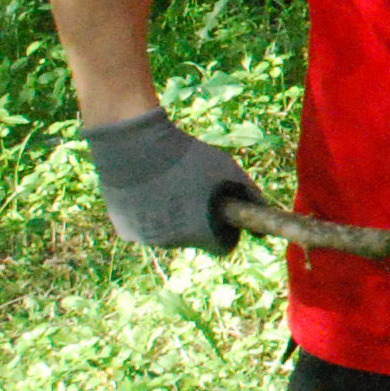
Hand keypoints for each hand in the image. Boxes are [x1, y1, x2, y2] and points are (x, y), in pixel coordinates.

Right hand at [82, 109, 261, 252]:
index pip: (222, 246)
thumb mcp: (227, 169)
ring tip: (169, 187)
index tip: (221, 210)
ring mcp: (146, 238)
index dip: (225, 228)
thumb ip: (250, 195)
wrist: (133, 144)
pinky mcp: (125, 230)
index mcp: (201, 233)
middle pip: (195, 239)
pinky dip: (148, 215)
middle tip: (192, 191)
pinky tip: (148, 191)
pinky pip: (145, 228)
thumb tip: (265, 217)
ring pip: (168, 235)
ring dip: (172, 219)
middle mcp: (173, 243)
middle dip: (198, 221)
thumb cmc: (186, 155)